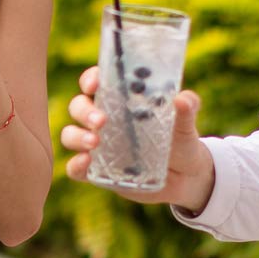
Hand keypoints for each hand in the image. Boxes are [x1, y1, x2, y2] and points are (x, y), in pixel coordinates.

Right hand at [60, 67, 214, 209]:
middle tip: (101, 121)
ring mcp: (98, 146)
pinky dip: (76, 165)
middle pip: (78, 106)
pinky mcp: (97, 172)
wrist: (185, 178)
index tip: (95, 84)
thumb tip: (182, 99)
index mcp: (120, 101)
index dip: (90, 79)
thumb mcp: (186, 125)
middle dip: (84, 111)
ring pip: (70, 135)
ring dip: (76, 136)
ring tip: (95, 142)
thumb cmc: (181, 141)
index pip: (96, 82)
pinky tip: (86, 162)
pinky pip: (75, 168)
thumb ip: (188, 109)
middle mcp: (104, 120)